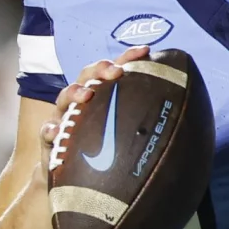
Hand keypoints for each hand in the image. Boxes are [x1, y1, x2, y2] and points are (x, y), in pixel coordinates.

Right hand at [37, 46, 148, 175]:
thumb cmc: (104, 150)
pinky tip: (55, 131)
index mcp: (101, 95)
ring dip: (74, 93)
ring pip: (64, 98)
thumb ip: (143, 123)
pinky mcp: (50, 137)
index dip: (128, 58)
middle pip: (88, 76)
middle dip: (101, 70)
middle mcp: (81, 101)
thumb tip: (182, 120)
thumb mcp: (124, 134)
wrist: (73, 177)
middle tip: (115, 72)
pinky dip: (50, 130)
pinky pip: (46, 131)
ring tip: (86, 95)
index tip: (145, 51)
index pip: (114, 70)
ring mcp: (63, 117)